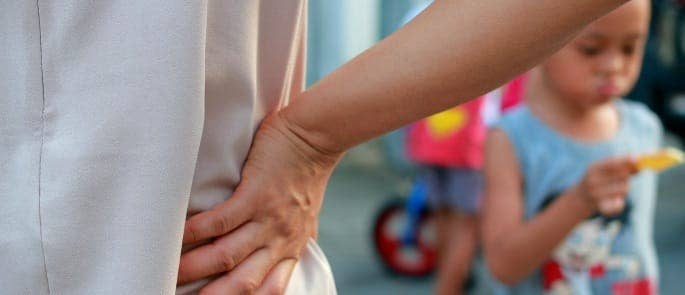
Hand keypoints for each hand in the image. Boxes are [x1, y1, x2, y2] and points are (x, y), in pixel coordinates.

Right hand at [178, 113, 341, 293]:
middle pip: (242, 283)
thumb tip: (284, 252)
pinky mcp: (256, 195)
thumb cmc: (307, 173)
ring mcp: (268, 220)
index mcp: (290, 249)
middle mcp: (280, 241)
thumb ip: (291, 238)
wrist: (316, 137)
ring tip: (167, 270)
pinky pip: (221, 221)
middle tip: (178, 292)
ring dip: (193, 267)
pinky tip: (176, 234)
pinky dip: (196, 231)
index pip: (267, 290)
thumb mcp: (306, 217)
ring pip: (226, 256)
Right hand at [572, 156, 638, 215]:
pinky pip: (620, 204)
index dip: (627, 161)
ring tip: (616, 190)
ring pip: (624, 189)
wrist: (578, 199)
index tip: (638, 161)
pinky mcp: (600, 207)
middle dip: (627, 176)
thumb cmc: (597, 181)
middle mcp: (593, 180)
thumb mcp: (603, 170)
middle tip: (624, 179)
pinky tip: (615, 201)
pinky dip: (620, 203)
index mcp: (593, 169)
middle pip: (623, 175)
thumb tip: (639, 160)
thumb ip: (621, 165)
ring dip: (625, 189)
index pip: (613, 163)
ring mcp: (596, 194)